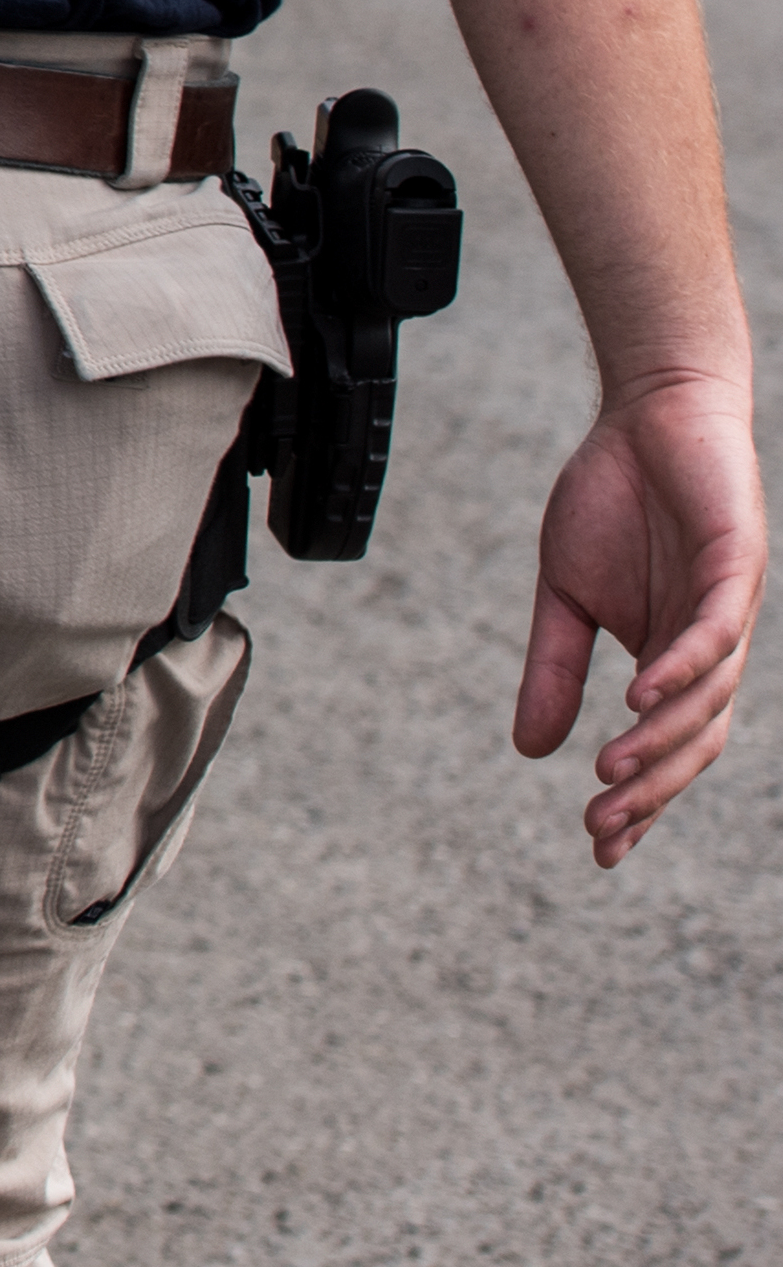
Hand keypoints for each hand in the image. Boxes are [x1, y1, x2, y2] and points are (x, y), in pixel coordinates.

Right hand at [517, 372, 763, 861]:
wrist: (649, 416)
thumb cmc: (613, 501)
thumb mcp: (565, 595)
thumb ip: (555, 669)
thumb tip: (531, 750)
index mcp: (675, 660)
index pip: (666, 748)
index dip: (642, 803)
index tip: (601, 850)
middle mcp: (713, 649)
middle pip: (695, 740)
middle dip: (651, 790)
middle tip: (601, 826)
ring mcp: (729, 610)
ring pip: (710, 698)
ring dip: (662, 740)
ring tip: (610, 770)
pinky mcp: (736, 566)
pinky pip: (713, 632)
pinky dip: (682, 668)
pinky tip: (640, 694)